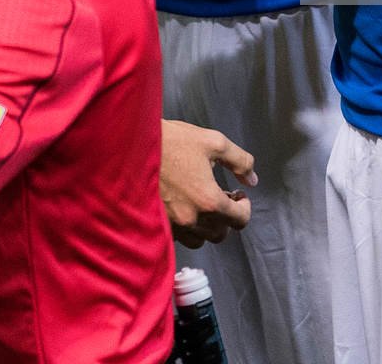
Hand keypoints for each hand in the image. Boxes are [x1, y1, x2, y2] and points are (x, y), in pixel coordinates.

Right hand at [160, 119, 256, 247]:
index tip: (239, 195)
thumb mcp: (213, 142)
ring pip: (201, 240)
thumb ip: (240, 161)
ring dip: (207, 226)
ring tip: (203, 205)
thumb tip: (252, 179)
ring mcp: (173, 225)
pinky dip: (187, 227)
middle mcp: (192, 219)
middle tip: (223, 197)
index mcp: (209, 200)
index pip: (240, 220)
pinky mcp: (158, 224)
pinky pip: (180, 237)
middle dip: (227, 217)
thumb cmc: (170, 141)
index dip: (244, 207)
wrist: (129, 146)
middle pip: (221, 234)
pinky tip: (183, 207)